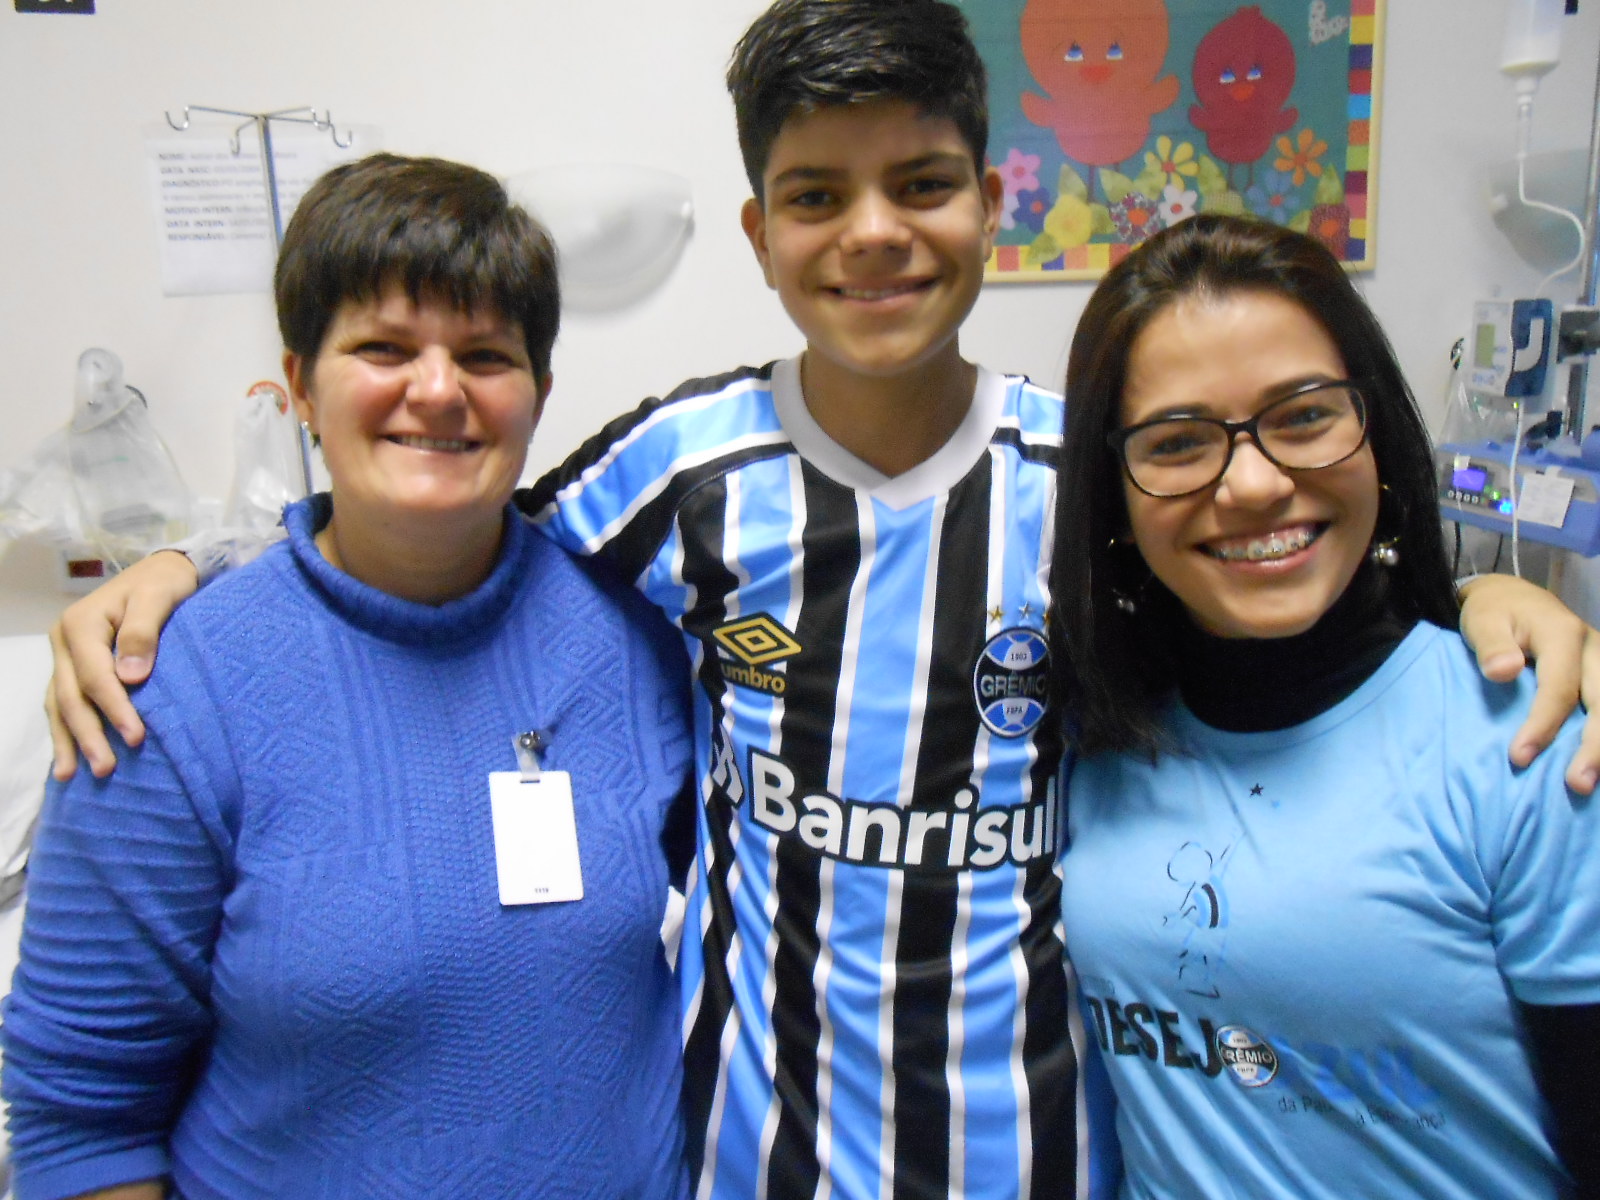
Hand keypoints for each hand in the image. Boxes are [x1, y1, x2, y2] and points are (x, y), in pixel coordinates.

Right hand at [47, 550, 198, 780]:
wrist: (162, 570)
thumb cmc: (163, 583)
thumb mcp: (158, 596)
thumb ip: (143, 632)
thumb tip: (131, 677)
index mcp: (80, 624)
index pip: (95, 676)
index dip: (114, 708)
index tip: (136, 737)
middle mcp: (64, 641)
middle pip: (70, 696)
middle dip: (87, 735)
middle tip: (106, 769)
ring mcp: (65, 655)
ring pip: (59, 704)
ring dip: (68, 740)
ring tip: (71, 776)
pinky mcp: (74, 666)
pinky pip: (63, 701)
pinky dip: (66, 728)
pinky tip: (69, 756)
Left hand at [1458, 572, 1599, 794]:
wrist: (1514, 598)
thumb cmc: (1494, 614)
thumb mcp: (1483, 621)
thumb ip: (1491, 645)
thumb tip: (1502, 671)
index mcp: (1563, 633)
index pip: (1559, 687)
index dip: (1542, 724)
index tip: (1519, 757)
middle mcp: (1595, 648)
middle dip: (1596, 746)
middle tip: (1577, 784)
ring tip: (1592, 783)